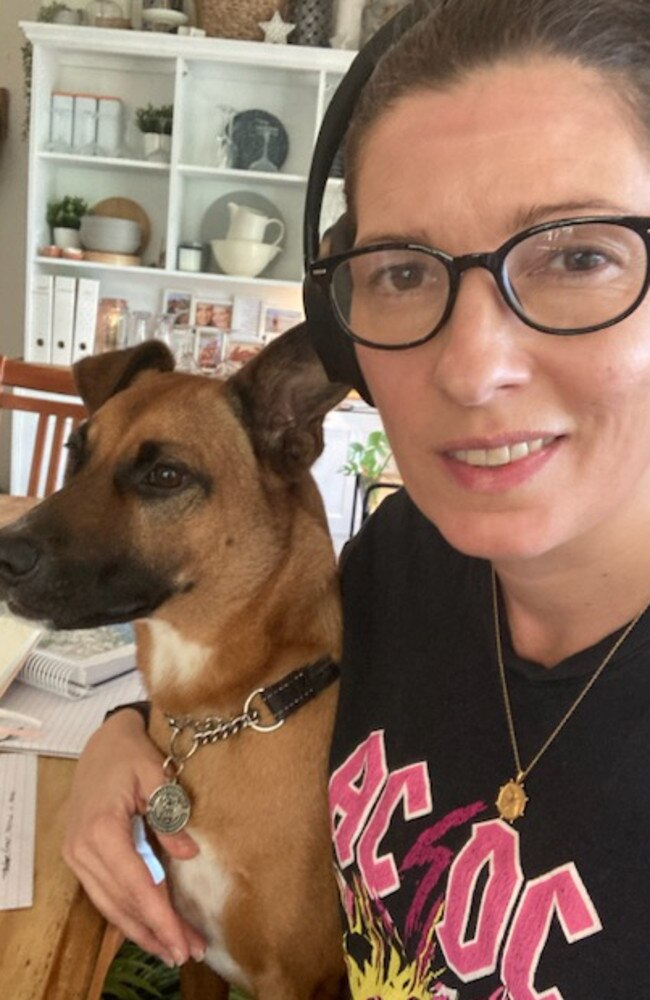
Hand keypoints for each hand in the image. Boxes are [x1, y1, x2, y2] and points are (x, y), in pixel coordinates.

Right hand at [62, 708, 206, 966]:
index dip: (160, 916)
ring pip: (110, 905)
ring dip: (142, 930)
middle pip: (123, 902)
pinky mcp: (80, 857)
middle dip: (156, 931)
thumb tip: (189, 855)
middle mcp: (83, 849)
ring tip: (172, 950)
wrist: (103, 742)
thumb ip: (170, 816)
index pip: (135, 884)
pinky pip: (104, 894)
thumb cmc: (132, 755)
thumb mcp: (156, 777)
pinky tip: (148, 929)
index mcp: (102, 829)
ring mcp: (77, 855)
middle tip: (189, 952)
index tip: (183, 941)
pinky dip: (127, 914)